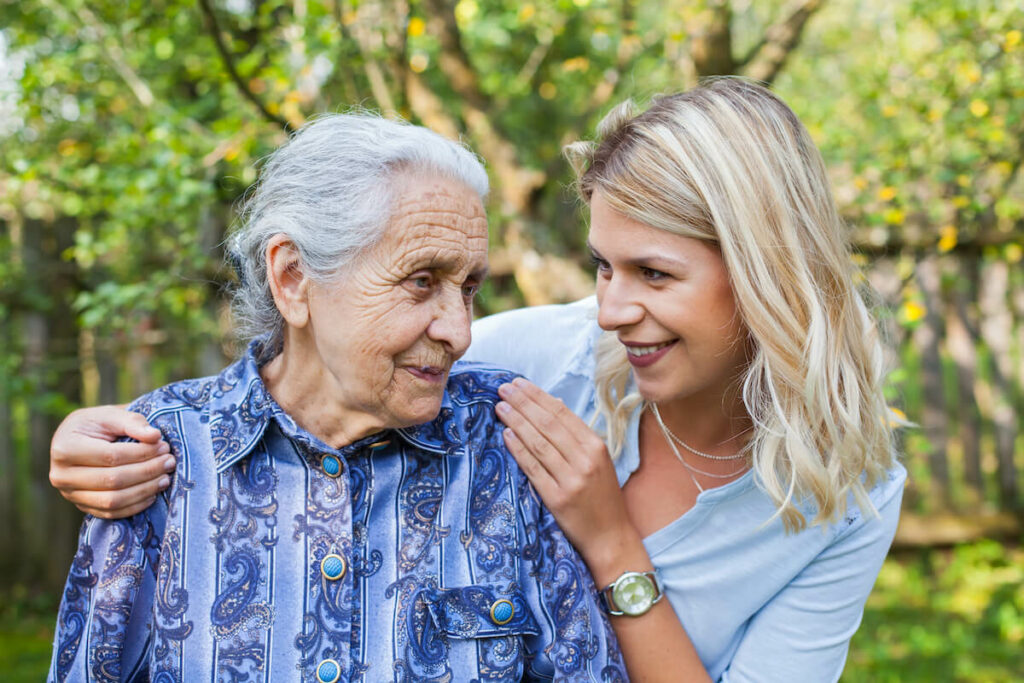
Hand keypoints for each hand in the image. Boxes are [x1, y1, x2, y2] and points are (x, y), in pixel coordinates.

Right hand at [49, 405, 173, 518]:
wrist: (79, 440)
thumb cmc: (96, 424)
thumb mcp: (110, 415)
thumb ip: (132, 422)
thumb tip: (154, 436)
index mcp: (65, 448)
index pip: (110, 456)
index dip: (141, 453)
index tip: (164, 447)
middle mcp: (62, 475)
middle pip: (112, 480)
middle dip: (147, 472)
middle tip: (169, 462)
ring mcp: (70, 494)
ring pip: (113, 501)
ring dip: (145, 490)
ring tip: (165, 478)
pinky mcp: (82, 506)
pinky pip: (111, 513)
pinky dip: (135, 506)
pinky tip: (153, 493)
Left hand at [496, 378, 642, 579]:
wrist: (611, 537)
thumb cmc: (602, 496)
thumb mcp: (598, 460)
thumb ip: (575, 433)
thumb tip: (552, 402)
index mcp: (596, 446)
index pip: (562, 414)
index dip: (538, 396)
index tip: (519, 384)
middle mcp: (585, 460)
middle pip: (548, 424)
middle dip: (523, 403)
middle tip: (503, 388)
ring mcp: (571, 479)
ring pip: (538, 443)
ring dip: (516, 422)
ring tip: (500, 407)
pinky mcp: (558, 498)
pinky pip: (533, 468)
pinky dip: (518, 450)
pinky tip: (506, 435)